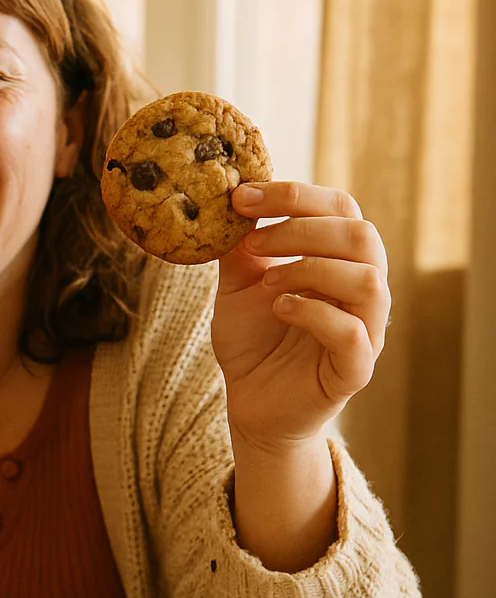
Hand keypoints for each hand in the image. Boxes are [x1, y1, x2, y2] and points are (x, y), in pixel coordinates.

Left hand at [213, 181, 389, 450]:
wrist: (250, 403)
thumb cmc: (253, 340)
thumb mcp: (238, 286)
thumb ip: (240, 249)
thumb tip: (228, 203)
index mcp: (339, 260)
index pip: (339, 208)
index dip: (294, 194)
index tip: (241, 197)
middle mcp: (362, 290)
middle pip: (361, 236)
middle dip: (300, 228)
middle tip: (252, 243)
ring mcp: (365, 330)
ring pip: (368, 281)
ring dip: (310, 269)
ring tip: (267, 282)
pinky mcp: (355, 369)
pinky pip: (352, 333)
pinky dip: (313, 312)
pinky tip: (279, 309)